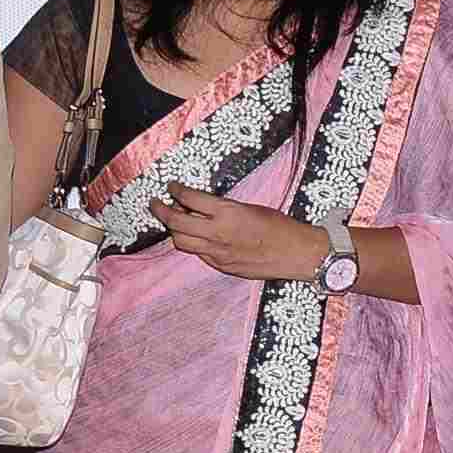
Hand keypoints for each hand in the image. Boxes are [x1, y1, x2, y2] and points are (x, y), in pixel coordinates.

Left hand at [160, 185, 325, 281]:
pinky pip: (199, 254)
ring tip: (176, 222)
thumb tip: (202, 206)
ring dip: (175, 230)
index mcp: (227, 212)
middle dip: (161, 211)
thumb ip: (224, 208)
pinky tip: (198, 238)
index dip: (176, 191)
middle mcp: (217, 233)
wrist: (296, 253)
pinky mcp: (222, 265)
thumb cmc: (280, 227)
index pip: (190, 198)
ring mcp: (217, 252)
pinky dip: (194, 244)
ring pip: (181, 241)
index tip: (171, 187)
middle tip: (156, 204)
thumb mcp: (251, 208)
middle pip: (176, 222)